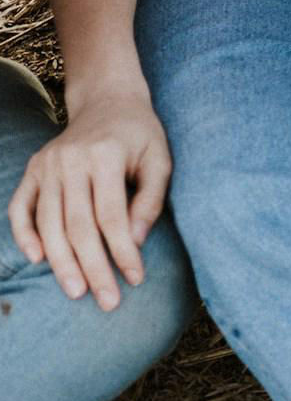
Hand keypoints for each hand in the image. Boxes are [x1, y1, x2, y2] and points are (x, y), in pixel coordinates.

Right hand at [7, 87, 171, 310]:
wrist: (108, 100)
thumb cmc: (140, 134)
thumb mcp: (159, 158)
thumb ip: (151, 199)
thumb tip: (135, 242)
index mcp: (105, 155)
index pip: (112, 216)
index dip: (122, 252)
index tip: (136, 279)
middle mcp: (71, 160)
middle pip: (78, 226)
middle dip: (93, 267)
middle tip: (107, 300)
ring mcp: (47, 165)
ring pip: (49, 224)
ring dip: (62, 263)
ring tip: (77, 291)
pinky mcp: (32, 169)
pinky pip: (20, 209)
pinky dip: (25, 236)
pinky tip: (39, 259)